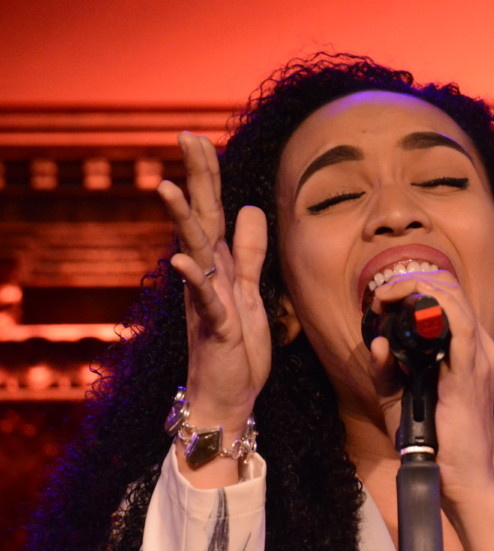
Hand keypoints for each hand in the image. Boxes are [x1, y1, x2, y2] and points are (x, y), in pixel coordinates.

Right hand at [157, 132, 269, 460]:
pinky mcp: (215, 326)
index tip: (198, 137)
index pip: (213, 210)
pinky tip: (182, 259)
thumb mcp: (250, 291)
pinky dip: (194, 279)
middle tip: (185, 136)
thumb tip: (251, 208)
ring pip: (195, 251)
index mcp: (219, 265)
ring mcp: (207, 299)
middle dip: (195, 178)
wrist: (229, 394)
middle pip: (201, 218)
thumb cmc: (237, 344)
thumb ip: (250, 252)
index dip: (208, 175)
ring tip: (166, 187)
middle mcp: (208, 275)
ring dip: (181, 220)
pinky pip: (204, 299)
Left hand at [368, 271, 493, 550]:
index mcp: (469, 351)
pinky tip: (407, 304)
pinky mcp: (471, 371)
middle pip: (451, 292)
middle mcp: (479, 348)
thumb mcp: (401, 398)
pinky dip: (433, 305)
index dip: (415, 288)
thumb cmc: (435, 440)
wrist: (460, 477)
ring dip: (417, 288)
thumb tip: (376, 341)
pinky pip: (459, 324)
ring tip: (386, 295)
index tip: (382, 298)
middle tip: (380, 293)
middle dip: (411, 283)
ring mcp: (479, 358)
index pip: (448, 301)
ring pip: (454, 300)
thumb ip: (387, 369)